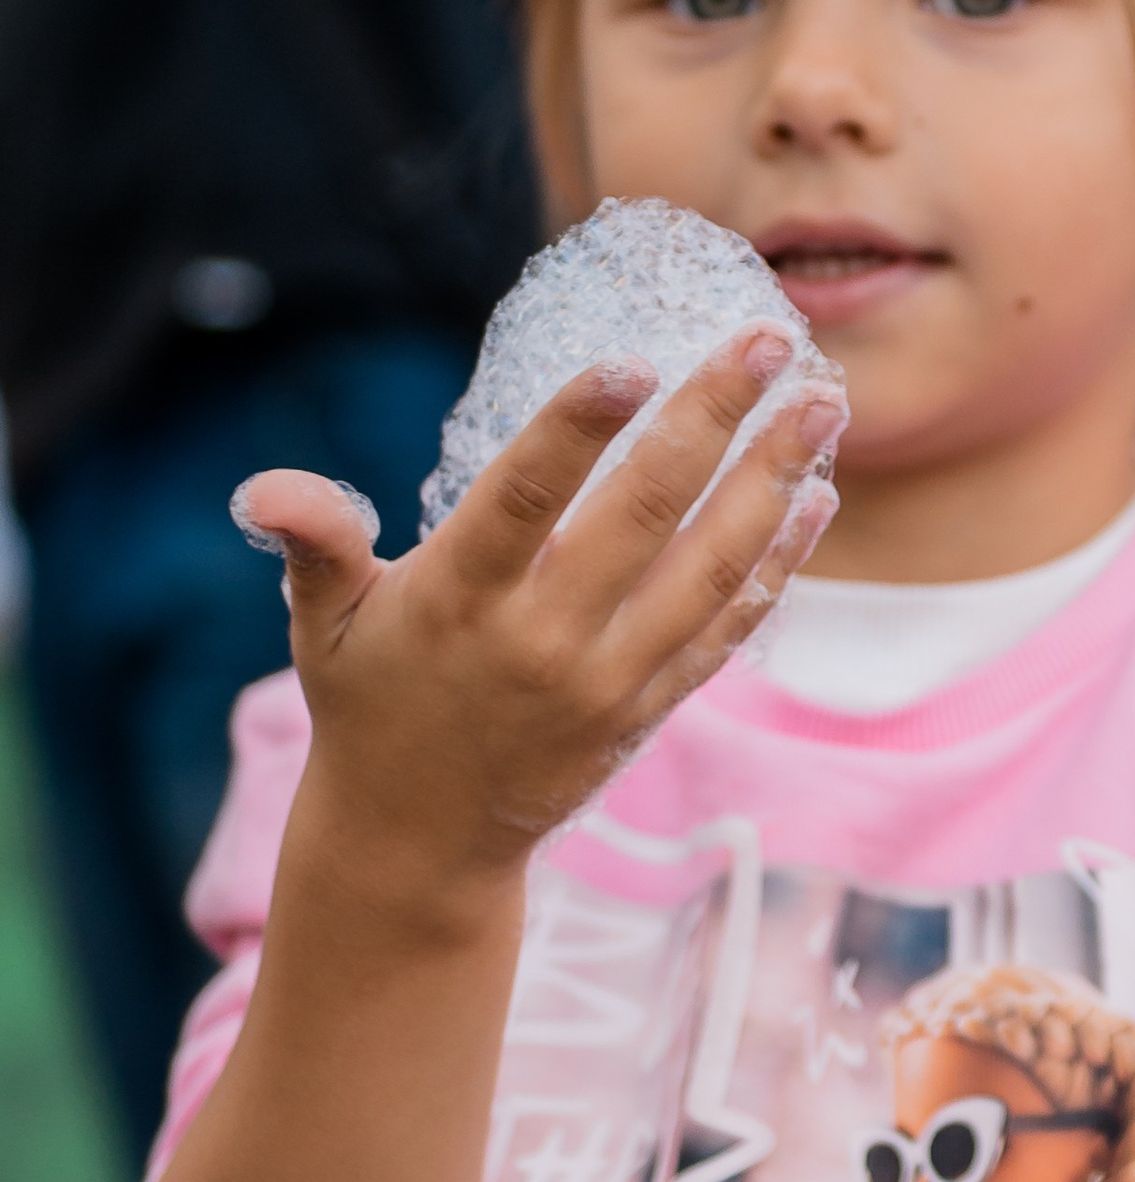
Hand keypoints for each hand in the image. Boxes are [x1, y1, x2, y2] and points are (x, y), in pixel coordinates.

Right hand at [236, 333, 843, 908]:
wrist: (419, 841)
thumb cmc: (370, 703)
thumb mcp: (326, 626)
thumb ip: (315, 546)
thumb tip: (265, 491)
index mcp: (461, 601)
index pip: (525, 499)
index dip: (578, 430)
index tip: (634, 361)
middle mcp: (544, 641)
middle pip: (645, 516)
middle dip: (715, 421)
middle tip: (772, 341)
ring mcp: (608, 680)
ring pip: (710, 569)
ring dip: (772, 481)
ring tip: (822, 406)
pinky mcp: (648, 710)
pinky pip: (725, 629)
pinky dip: (776, 564)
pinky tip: (812, 498)